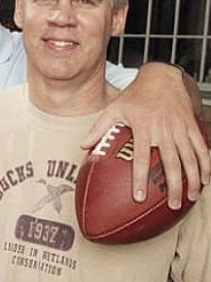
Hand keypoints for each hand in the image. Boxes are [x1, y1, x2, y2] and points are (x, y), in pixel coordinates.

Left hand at [82, 62, 209, 208]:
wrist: (161, 77)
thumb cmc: (135, 95)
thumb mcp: (113, 108)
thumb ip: (99, 128)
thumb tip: (83, 146)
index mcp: (143, 127)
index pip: (140, 158)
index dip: (139, 178)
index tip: (139, 197)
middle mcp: (163, 129)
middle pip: (170, 162)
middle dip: (172, 185)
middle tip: (171, 204)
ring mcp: (180, 128)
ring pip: (190, 158)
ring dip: (192, 179)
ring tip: (190, 198)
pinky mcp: (191, 126)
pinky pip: (202, 148)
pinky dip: (206, 164)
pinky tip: (206, 180)